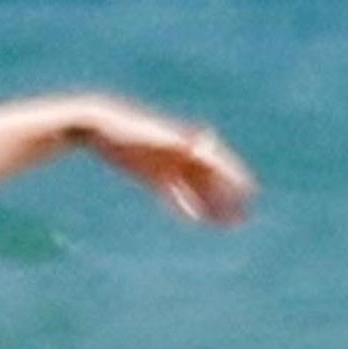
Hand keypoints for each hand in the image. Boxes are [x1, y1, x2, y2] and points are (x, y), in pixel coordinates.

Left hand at [73, 95, 254, 227]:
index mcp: (184, 142)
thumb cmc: (124, 130)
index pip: (217, 162)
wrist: (97, 125)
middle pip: (210, 178)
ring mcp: (167, 163)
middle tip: (243, 218)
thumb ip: (178, 141)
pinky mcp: (151, 173)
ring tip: (224, 224)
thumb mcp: (150, 135)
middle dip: (227, 197)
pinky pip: (173, 191)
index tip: (250, 193)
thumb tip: (204, 141)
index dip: (234, 177)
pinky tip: (194, 218)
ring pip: (194, 187)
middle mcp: (180, 153)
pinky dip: (183, 202)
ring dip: (210, 204)